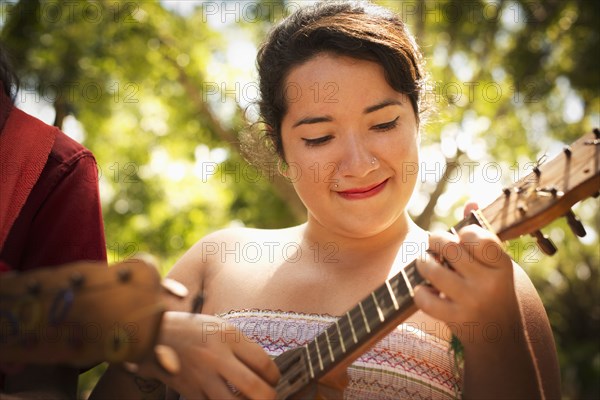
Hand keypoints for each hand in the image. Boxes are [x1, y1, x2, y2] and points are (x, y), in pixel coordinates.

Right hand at [125, 311, 279, 399]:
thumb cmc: (191, 329)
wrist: (153, 335)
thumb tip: (264, 368)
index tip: (274, 379)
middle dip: (269, 397)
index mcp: (227, 336)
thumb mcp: (219, 327)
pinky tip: (227, 398)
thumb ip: (240, 345)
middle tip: (270, 396)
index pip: (263, 362)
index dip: (274, 376)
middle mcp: (216, 357)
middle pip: (254, 388)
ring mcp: (202, 377)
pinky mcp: (189, 391)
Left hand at [414, 225, 519, 347]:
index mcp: (501, 265)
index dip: (461, 232)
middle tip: (433, 245)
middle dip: (435, 241)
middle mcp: (489, 283)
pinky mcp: (456, 319)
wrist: (500, 335)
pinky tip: (425, 289)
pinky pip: (425, 298)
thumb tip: (470, 203)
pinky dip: (419, 291)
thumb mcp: (494, 263)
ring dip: (423, 262)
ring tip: (425, 262)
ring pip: (433, 270)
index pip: (476, 235)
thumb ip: (481, 232)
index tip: (459, 238)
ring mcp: (472, 302)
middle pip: (449, 248)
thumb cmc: (493, 288)